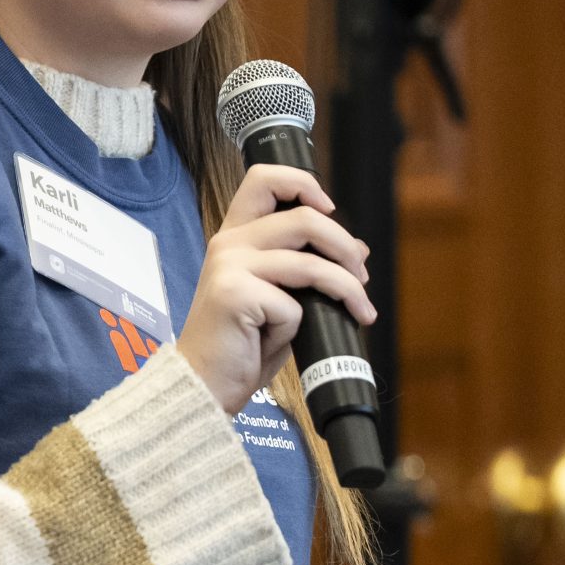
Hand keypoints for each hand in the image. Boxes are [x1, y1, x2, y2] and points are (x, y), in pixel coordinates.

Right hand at [172, 163, 376, 416]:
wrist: (203, 385)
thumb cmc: (239, 345)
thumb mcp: (279, 298)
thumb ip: (307, 268)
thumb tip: (356, 250)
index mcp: (234, 237)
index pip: (264, 180)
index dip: (304, 184)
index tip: (328, 209)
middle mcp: (229, 244)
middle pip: (305, 218)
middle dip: (345, 247)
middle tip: (361, 276)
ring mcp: (229, 267)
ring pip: (310, 263)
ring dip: (346, 288)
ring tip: (361, 311)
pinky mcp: (234, 294)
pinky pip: (294, 305)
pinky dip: (298, 326)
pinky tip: (282, 340)